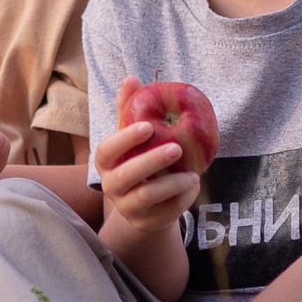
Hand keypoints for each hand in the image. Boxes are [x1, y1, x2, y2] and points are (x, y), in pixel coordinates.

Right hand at [94, 77, 198, 236]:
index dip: (125, 139)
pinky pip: (165, 212)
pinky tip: (193, 186)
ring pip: (146, 196)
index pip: (106, 151)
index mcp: (106, 162)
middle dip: (151, 161)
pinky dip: (181, 199)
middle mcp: (111, 186)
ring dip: (171, 183)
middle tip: (177, 149)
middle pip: (125, 176)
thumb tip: (131, 78)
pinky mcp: (146, 222)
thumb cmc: (139, 159)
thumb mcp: (133, 136)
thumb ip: (130, 109)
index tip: (148, 126)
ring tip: (195, 174)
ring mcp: (127, 207)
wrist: (147, 204)